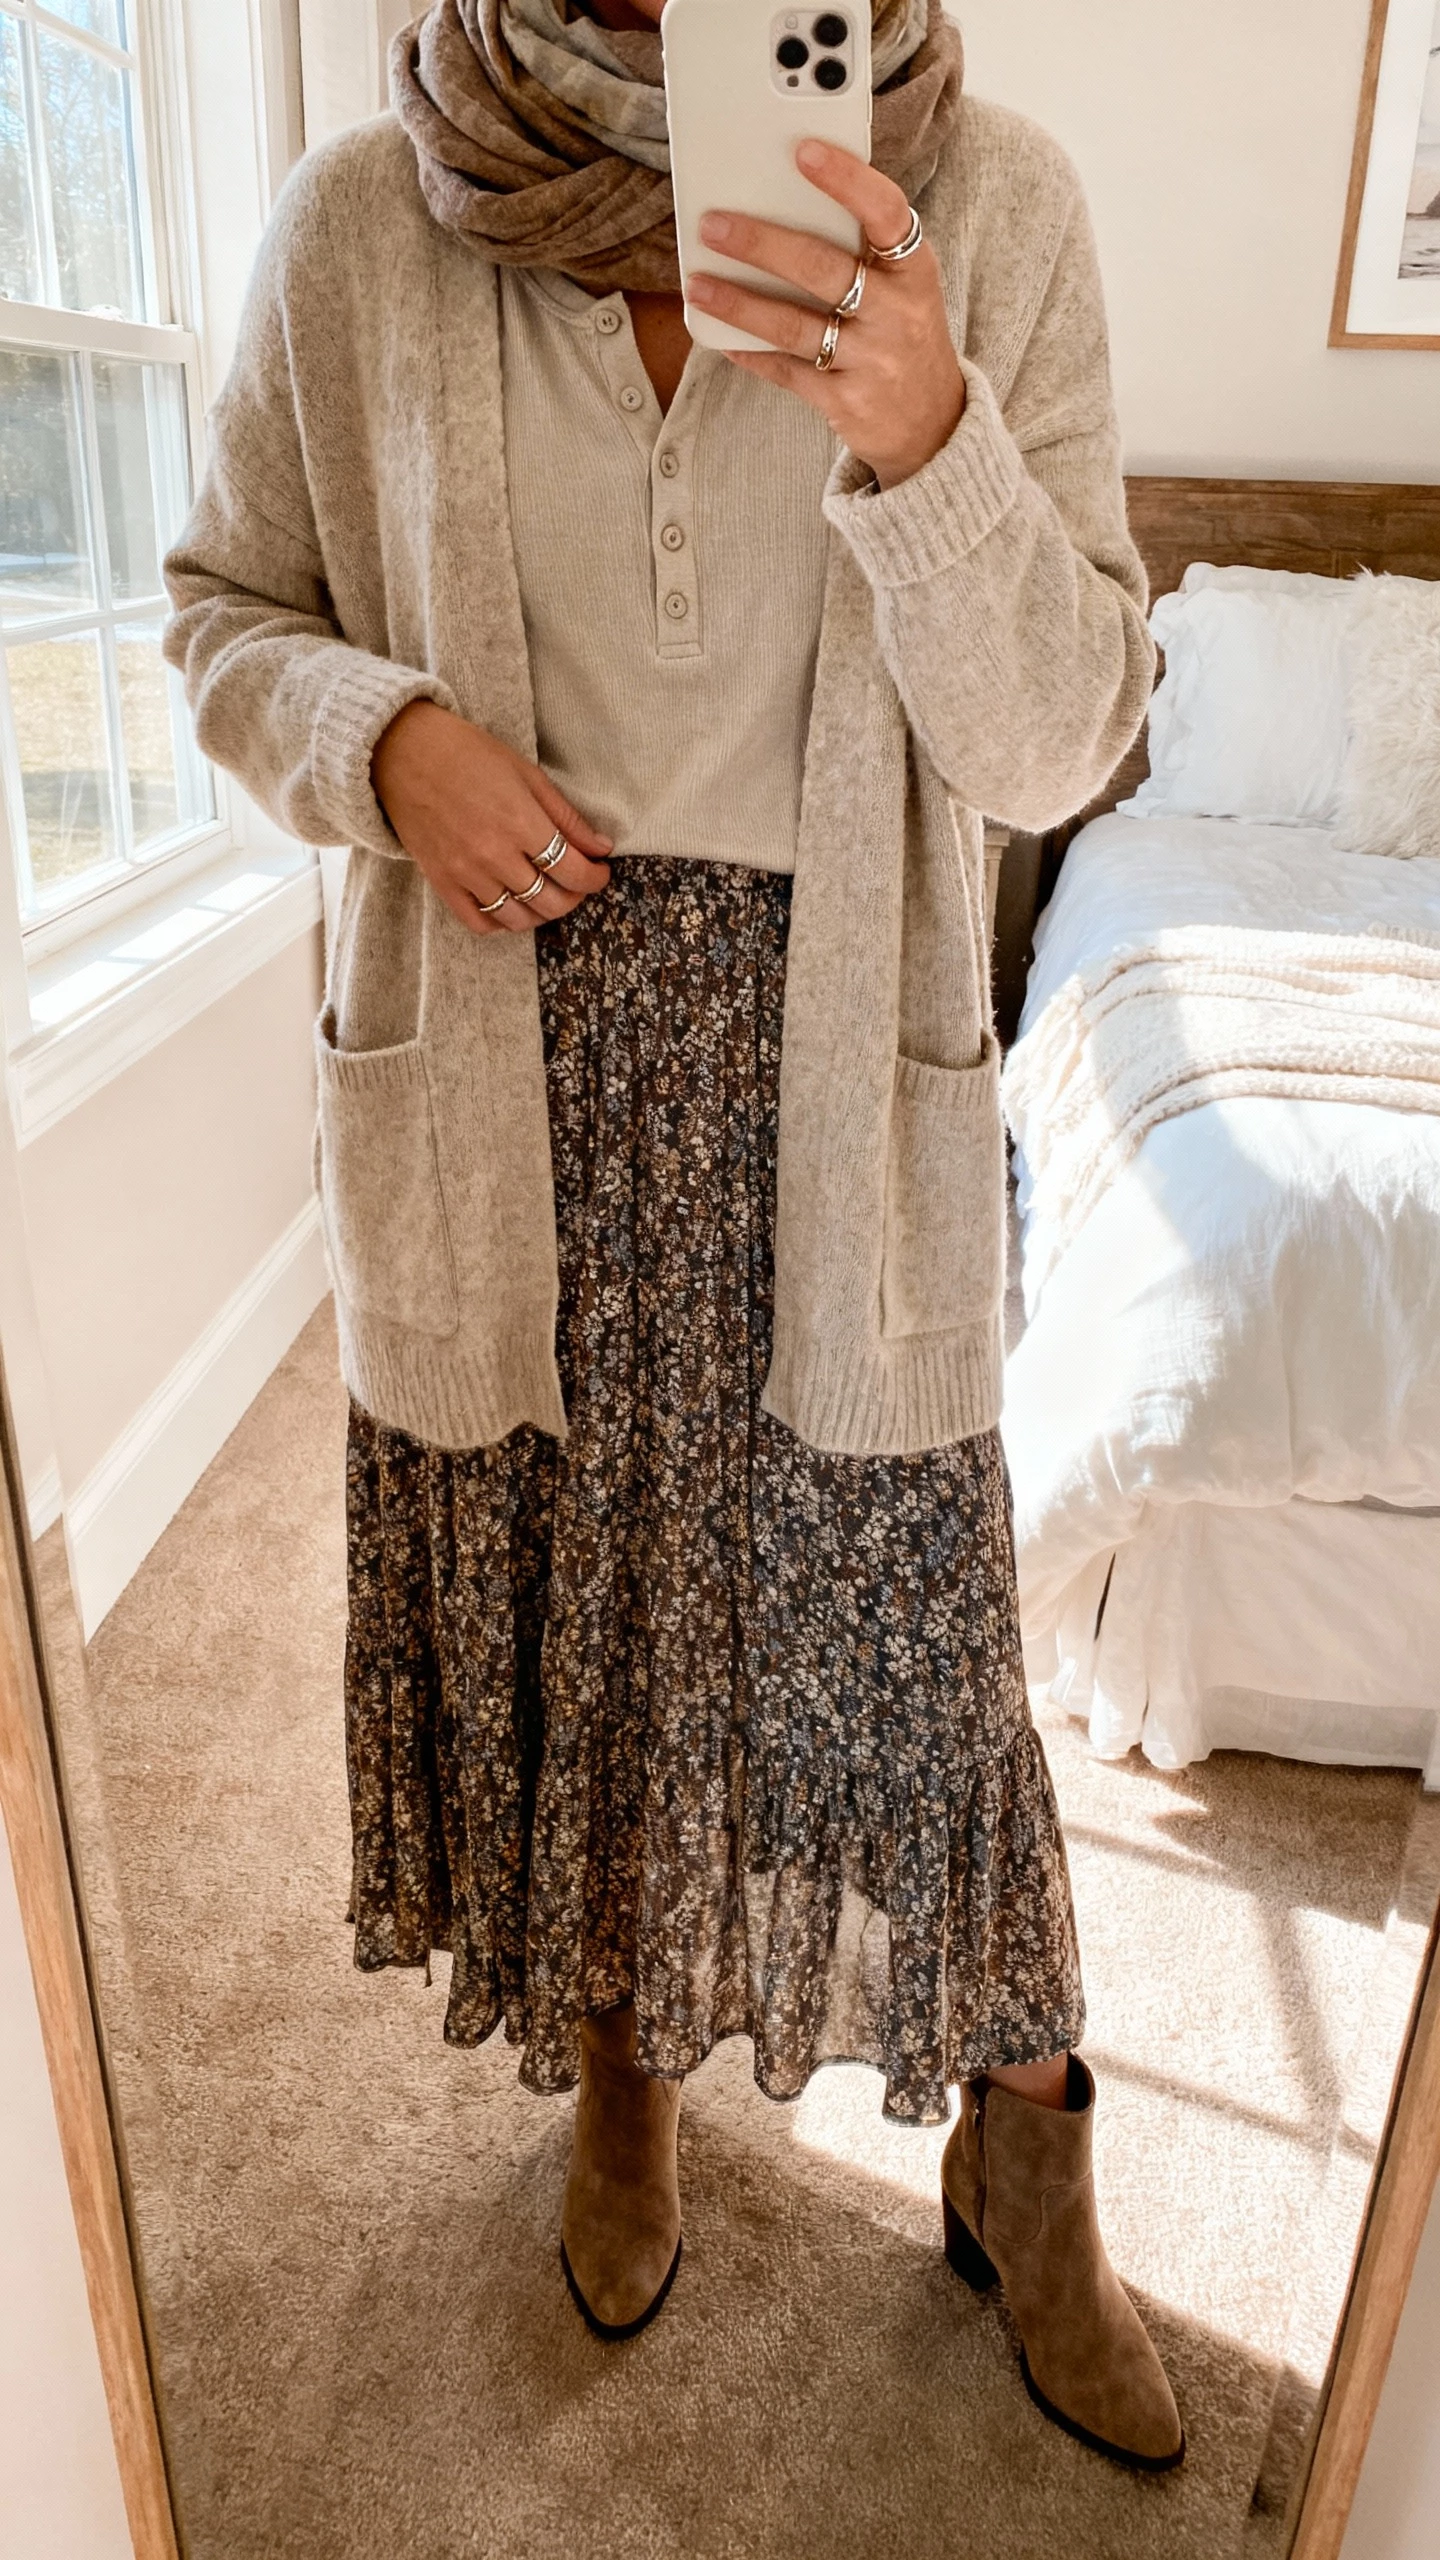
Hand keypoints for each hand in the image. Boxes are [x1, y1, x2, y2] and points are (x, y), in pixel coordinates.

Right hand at [372, 701, 612, 935]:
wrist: (404, 753)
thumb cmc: (468, 755)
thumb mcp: (527, 774)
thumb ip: (566, 816)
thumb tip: (601, 847)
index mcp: (521, 822)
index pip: (573, 870)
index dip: (595, 878)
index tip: (600, 872)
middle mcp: (495, 854)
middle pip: (551, 901)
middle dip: (574, 897)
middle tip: (577, 883)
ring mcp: (466, 873)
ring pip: (518, 918)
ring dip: (542, 913)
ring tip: (546, 894)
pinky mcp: (442, 883)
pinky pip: (479, 923)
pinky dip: (502, 923)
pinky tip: (511, 907)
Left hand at [688, 141, 964, 489]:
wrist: (933, 422)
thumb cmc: (904, 334)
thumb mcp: (905, 286)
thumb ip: (863, 250)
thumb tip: (783, 204)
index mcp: (914, 269)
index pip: (885, 212)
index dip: (846, 179)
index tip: (803, 150)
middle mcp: (897, 313)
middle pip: (821, 268)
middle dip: (761, 244)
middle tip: (712, 225)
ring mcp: (872, 361)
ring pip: (793, 325)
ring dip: (739, 303)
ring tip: (698, 284)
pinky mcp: (846, 403)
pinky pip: (787, 371)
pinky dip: (750, 352)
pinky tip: (721, 334)